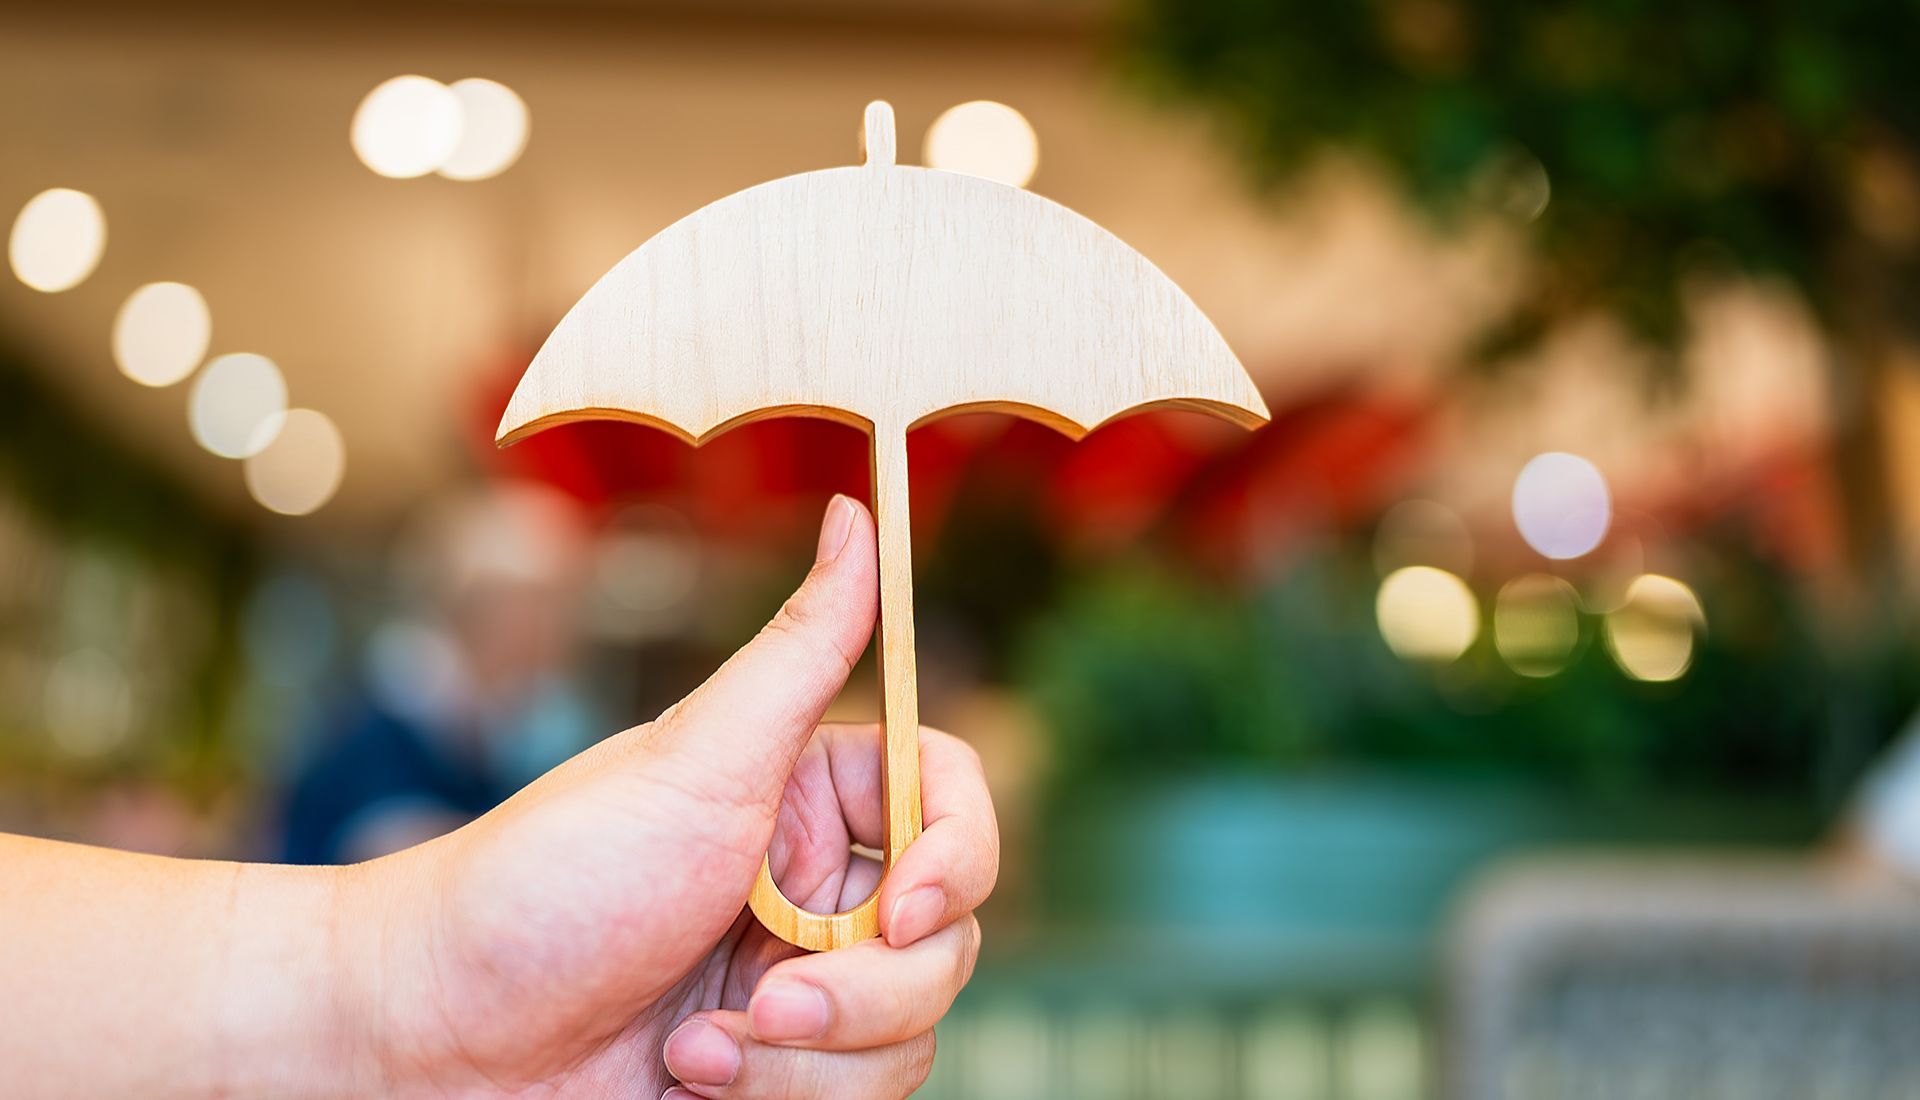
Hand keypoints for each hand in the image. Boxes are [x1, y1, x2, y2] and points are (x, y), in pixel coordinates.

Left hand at [348, 495, 998, 1097]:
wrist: (431, 1038)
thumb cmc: (546, 882)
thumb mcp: (692, 760)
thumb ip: (802, 648)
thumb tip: (856, 510)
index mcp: (812, 802)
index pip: (955, 806)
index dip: (960, 857)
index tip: (907, 906)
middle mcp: (820, 892)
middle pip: (948, 939)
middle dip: (859, 991)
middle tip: (757, 997)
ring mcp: (804, 989)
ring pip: (912, 1034)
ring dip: (805, 1061)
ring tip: (695, 1051)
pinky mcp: (780, 1074)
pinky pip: (856, 1098)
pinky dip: (776, 1098)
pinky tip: (685, 1079)